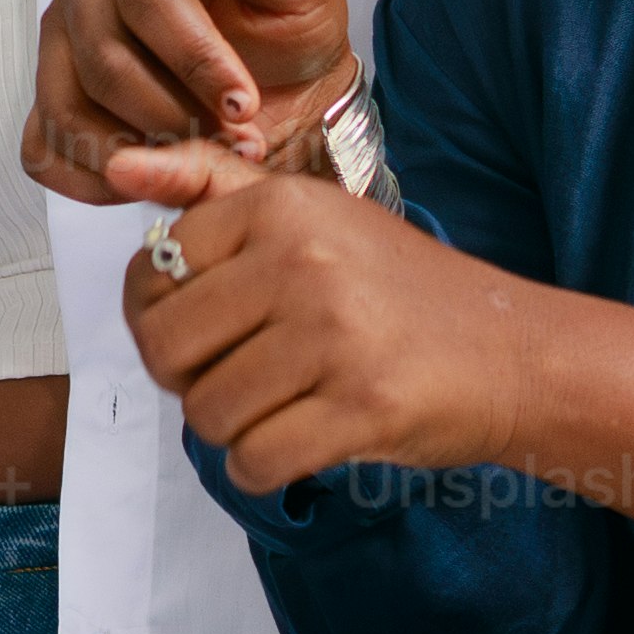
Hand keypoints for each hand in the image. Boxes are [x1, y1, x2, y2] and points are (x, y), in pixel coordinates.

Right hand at [31, 0, 355, 198]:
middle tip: (232, 145)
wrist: (279, 83)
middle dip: (172, 118)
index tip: (244, 107)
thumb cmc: (288, 28)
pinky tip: (151, 177)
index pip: (148, 2)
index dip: (197, 64)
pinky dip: (91, 178)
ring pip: (67, 109)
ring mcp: (58, 38)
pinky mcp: (49, 93)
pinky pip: (43, 147)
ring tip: (198, 163)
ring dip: (137, 154)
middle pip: (102, 63)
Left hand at [102, 135, 533, 493]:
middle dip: (190, 379)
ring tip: (286, 404)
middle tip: (244, 377)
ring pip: (207, 413)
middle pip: (166, 348)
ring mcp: (334, 334)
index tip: (212, 328)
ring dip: (234, 428)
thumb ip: (210, 185)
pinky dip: (265, 469)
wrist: (515, 353)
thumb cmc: (396, 291)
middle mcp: (304, 259)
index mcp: (281, 205)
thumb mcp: (312, 214)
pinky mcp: (362, 406)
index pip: (152, 272)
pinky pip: (254, 461)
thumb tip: (119, 163)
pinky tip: (305, 441)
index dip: (163, 316)